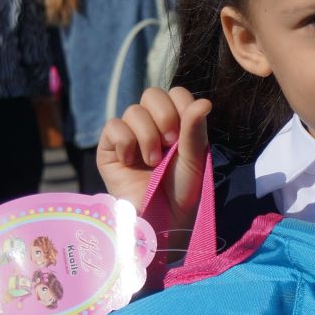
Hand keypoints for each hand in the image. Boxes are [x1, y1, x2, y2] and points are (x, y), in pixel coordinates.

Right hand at [97, 87, 211, 233]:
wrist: (161, 221)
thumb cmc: (182, 193)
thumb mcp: (194, 160)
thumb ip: (195, 129)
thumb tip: (205, 101)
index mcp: (176, 125)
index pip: (176, 94)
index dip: (180, 107)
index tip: (185, 134)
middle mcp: (152, 126)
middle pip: (152, 94)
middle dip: (164, 117)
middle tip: (169, 144)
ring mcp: (129, 136)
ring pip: (133, 110)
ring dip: (147, 136)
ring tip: (152, 162)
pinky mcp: (109, 149)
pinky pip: (113, 126)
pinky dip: (125, 142)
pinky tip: (130, 162)